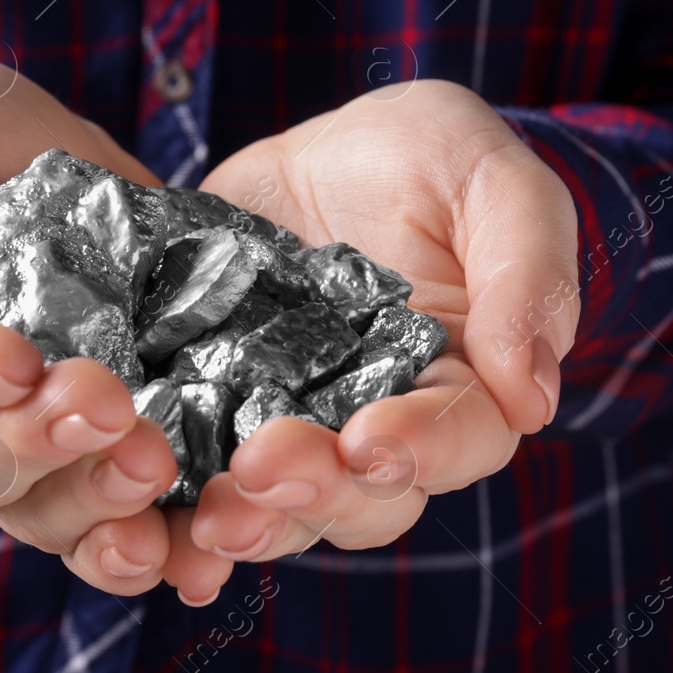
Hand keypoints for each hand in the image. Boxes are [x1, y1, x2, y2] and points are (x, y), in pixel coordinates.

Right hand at [0, 59, 193, 595]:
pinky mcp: (89, 460)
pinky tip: (195, 552)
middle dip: (35, 442)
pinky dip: (151, 547)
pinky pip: (109, 529)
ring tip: (154, 468)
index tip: (12, 358)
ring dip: (96, 503)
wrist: (30, 155)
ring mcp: (14, 453)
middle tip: (105, 402)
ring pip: (40, 512)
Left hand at [180, 79, 580, 573]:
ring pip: (279, 509)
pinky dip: (168, 508)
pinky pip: (192, 476)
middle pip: (364, 499)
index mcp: (462, 384)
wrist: (327, 152)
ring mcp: (289, 426)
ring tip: (207, 514)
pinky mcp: (210, 410)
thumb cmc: (432, 160)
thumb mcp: (490, 181)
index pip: (460, 438)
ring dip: (246, 520)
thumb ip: (525, 272)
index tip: (373, 446)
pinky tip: (137, 508)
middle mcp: (376, 428)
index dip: (423, 452)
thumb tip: (536, 396)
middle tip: (265, 468)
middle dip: (319, 495)